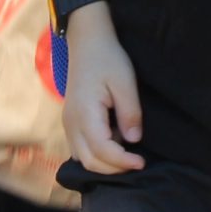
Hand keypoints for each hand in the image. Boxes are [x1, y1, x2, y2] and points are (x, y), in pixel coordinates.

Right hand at [62, 16, 145, 174]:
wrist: (87, 43)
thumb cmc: (108, 59)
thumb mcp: (125, 82)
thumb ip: (129, 113)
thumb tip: (133, 140)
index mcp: (85, 113)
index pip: (102, 150)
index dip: (122, 161)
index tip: (142, 161)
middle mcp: (71, 123)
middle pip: (89, 161)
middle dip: (114, 168)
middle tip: (137, 162)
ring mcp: (68, 123)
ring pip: (82, 159)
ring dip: (104, 164)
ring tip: (126, 155)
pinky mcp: (71, 122)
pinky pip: (80, 149)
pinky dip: (96, 155)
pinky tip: (113, 145)